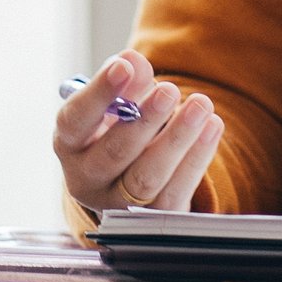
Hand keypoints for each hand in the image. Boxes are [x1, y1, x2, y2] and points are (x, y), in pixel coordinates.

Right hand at [55, 49, 223, 215]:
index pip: (75, 120)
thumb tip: (134, 62)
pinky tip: (212, 126)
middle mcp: (86, 180)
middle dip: (144, 120)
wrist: (129, 182)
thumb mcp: (116, 106)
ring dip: (177, 139)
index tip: (124, 66)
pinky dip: (197, 157)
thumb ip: (126, 82)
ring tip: (200, 105)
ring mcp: (119, 205)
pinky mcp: (154, 219)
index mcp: (69, 145)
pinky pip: (176, 190)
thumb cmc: (117, 131)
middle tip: (169, 89)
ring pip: (147, 177)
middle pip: (115, 153)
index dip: (99, 93)